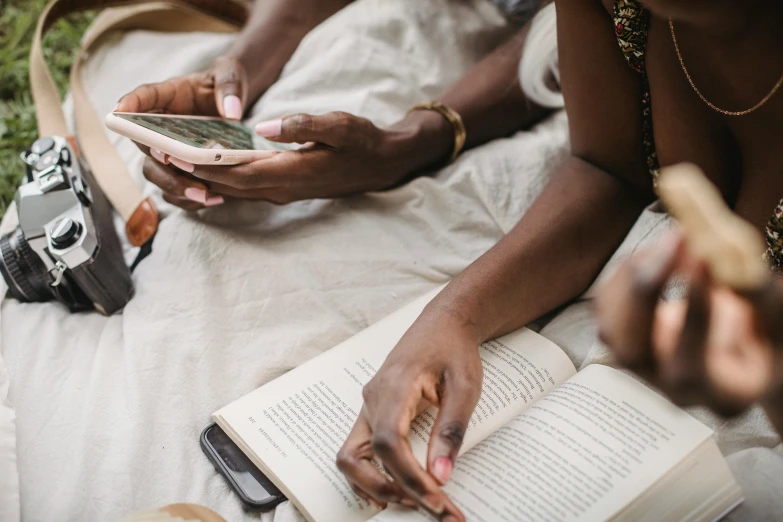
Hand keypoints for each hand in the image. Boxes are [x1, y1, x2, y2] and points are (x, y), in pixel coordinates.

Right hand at [115, 56, 249, 208]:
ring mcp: (168, 150)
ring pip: (155, 171)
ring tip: (202, 194)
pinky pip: (175, 189)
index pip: (142, 97)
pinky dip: (189, 199)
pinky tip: (213, 199)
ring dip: (173, 185)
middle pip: (144, 143)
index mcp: (168, 95)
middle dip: (155, 155)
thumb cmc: (225, 85)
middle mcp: (160, 125)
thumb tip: (232, 112)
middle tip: (171, 161)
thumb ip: (230, 87)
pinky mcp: (181, 170)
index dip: (128, 105)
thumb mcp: (231, 76)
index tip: (118, 111)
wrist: (234, 107)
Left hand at [151, 110, 448, 208]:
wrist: (381, 164)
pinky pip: (245, 189)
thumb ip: (303, 125)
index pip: (237, 173)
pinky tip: (206, 170)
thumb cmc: (361, 142)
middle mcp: (282, 188)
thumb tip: (264, 127)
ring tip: (173, 162)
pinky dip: (222, 181)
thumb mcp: (340, 126)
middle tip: (159, 157)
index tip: (174, 154)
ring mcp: (282, 191)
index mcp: (290, 172)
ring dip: (203, 179)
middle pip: (228, 186)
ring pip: (234, 191)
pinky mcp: (283, 188)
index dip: (204, 166)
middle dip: (193, 174)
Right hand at [336, 305, 482, 520]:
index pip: (388, 442)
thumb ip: (452, 429)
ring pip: (351, 458)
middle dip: (391, 490)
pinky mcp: (373, 414)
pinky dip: (374, 477)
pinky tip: (400, 490)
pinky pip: (360, 452)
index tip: (437, 498)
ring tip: (417, 501)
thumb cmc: (454, 349)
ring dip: (378, 487)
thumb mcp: (466, 386)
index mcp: (395, 387)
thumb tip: (442, 474)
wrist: (442, 324)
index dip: (409, 476)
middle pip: (359, 457)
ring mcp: (368, 407)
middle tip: (432, 508)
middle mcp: (373, 399)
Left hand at [595, 232, 782, 416]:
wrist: (742, 355)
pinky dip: (628, 271)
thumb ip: (764, 302)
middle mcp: (673, 389)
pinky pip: (605, 306)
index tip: (703, 261)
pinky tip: (661, 251)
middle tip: (673, 239)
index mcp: (722, 395)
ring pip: (612, 327)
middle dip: (646, 292)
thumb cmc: (767, 340)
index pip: (694, 367)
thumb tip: (732, 266)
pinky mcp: (622, 341)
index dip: (694, 316)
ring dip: (637, 274)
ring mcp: (642, 368)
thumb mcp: (780, 326)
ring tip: (678, 238)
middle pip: (634, 353)